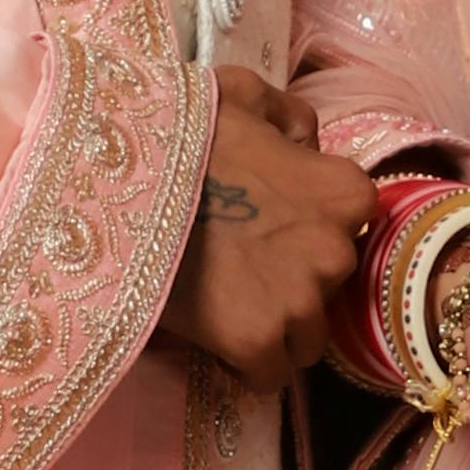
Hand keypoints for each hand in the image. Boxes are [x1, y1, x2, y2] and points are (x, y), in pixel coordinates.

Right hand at [162, 70, 373, 390]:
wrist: (118, 184)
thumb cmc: (180, 131)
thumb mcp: (243, 94)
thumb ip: (290, 116)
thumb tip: (309, 143)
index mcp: (345, 193)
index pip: (350, 230)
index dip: (308, 233)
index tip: (270, 231)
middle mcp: (337, 252)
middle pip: (328, 289)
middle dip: (294, 284)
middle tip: (241, 268)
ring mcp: (299, 302)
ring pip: (304, 339)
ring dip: (274, 329)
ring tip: (226, 307)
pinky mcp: (257, 342)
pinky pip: (268, 375)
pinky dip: (245, 366)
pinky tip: (216, 340)